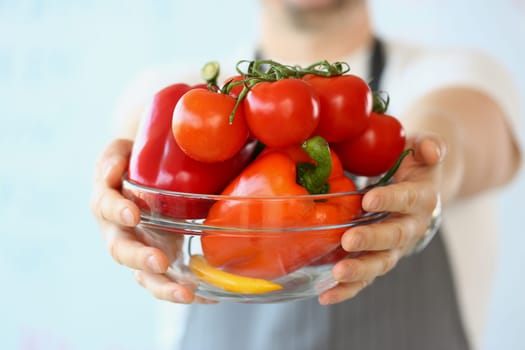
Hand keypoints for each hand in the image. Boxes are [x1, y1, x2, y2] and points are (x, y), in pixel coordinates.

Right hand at [90, 139, 201, 303]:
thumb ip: (112, 158)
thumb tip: (109, 173)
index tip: (133, 214)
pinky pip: (168, 280)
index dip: (117, 211)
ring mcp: (140, 250)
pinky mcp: (160, 259)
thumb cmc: (130, 163)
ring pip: (144, 275)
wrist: (144, 177)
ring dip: (163, 287)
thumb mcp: (119, 152)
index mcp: (107, 203)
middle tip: (160, 262)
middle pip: (123, 251)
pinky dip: (185, 290)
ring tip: (186, 294)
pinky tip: (207, 297)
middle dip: (141, 258)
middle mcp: (119, 232)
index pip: (106, 208)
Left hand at [319, 134, 445, 304]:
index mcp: (422, 197)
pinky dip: (347, 289)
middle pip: (395, 236)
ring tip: (337, 274)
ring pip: (381, 263)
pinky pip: (366, 278)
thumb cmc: (414, 161)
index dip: (390, 200)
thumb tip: (431, 149)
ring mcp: (396, 246)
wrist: (420, 184)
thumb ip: (430, 145)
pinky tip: (325, 296)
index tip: (368, 199)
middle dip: (372, 240)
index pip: (407, 199)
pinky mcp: (380, 258)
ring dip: (360, 270)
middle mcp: (411, 226)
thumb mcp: (423, 146)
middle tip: (349, 240)